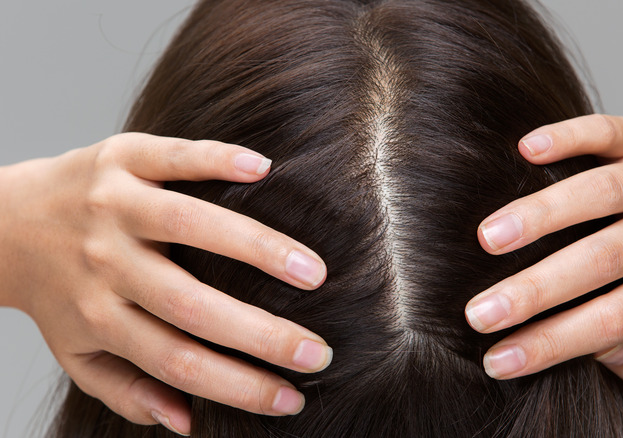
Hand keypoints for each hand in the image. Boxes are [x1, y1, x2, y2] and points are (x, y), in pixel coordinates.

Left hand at [0, 134, 331, 434]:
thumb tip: (186, 421)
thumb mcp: (78, 353)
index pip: (177, 361)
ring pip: (191, 226)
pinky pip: (173, 157)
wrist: (6, 221)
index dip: (238, 385)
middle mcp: (105, 263)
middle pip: (191, 305)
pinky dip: (218, 161)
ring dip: (258, 249)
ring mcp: (113, 206)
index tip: (291, 398)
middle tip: (318, 350)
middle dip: (262, 334)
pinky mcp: (120, 158)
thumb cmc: (58, 292)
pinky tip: (264, 170)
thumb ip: (127, 391)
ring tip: (313, 271)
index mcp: (98, 316)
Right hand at [465, 114, 622, 384]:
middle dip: (535, 290)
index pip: (615, 320)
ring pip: (601, 194)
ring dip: (540, 216)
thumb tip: (599, 350)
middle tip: (478, 312)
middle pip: (603, 260)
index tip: (497, 360)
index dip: (553, 343)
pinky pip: (606, 133)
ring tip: (487, 239)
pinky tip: (524, 149)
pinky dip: (566, 137)